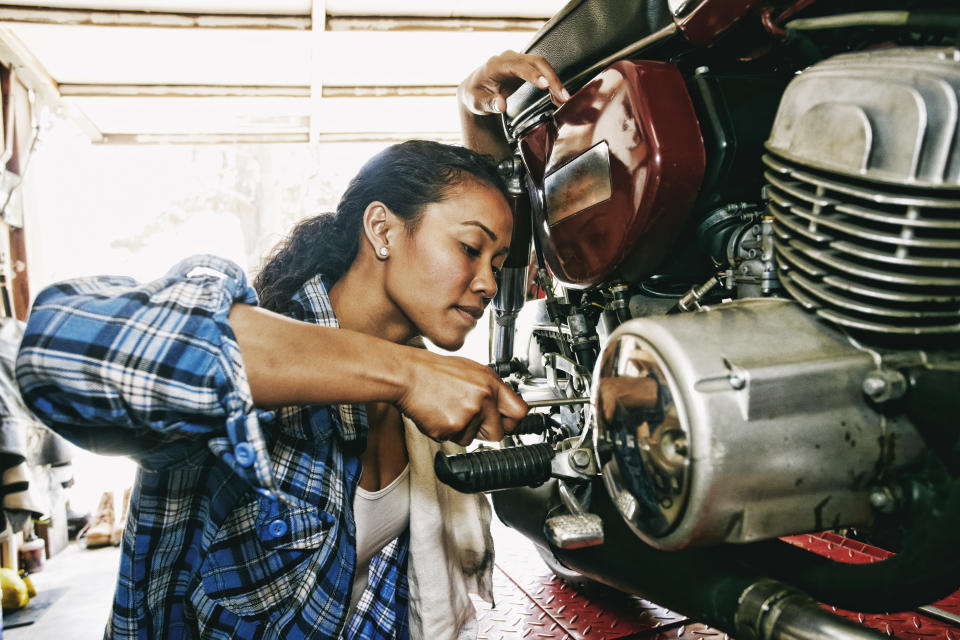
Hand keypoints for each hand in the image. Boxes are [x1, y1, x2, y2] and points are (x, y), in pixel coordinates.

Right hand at [396, 349, 527, 445]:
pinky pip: (454, 440)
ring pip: (472, 439)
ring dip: (462, 430)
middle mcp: (483, 398)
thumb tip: (503, 405)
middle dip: (485, 431)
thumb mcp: (470, 370)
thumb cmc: (434, 371)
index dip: (511, 421)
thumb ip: (490, 388)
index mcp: (490, 383)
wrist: (408, 375)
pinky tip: (439, 413)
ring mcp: (468, 414)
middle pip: (498, 433)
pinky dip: (446, 432)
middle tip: (470, 419)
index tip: (505, 422)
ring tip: (448, 409)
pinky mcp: (451, 427)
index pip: (519, 411)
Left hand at [459, 50, 569, 115]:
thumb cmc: (474, 94)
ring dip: (555, 80)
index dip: (533, 75)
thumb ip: (489, 103)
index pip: (518, 66)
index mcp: (496, 65)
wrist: (474, 88)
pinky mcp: (525, 66)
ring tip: (564, 98)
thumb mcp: (477, 102)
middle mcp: (509, 58)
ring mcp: (518, 61)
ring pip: (542, 65)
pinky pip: (542, 70)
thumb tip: (501, 105)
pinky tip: (557, 96)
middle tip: (563, 96)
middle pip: (536, 62)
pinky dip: (551, 82)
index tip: (545, 84)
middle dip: (551, 79)